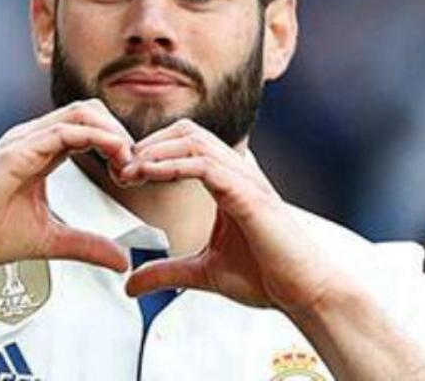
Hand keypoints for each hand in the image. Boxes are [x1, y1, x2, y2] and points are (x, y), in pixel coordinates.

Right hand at [0, 99, 132, 272]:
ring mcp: (24, 141)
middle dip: (120, 131)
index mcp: (41, 151)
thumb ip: (87, 246)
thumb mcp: (52, 240)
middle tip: (135, 165)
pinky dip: (96, 138)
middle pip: (90, 111)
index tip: (131, 174)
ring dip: (113, 132)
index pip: (88, 127)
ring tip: (128, 160)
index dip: (116, 144)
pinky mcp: (16, 152)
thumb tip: (122, 261)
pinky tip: (114, 157)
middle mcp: (33, 138)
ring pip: (81, 113)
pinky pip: (64, 132)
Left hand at [122, 119, 338, 313]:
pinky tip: (148, 175)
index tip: (122, 175)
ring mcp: (245, 179)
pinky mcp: (249, 195)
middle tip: (119, 169)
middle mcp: (238, 173)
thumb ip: (166, 271)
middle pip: (186, 131)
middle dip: (148, 144)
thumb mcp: (202, 272)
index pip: (185, 144)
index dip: (151, 152)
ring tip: (127, 170)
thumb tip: (131, 283)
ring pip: (193, 140)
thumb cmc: (267, 277)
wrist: (305, 293)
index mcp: (228, 182)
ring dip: (154, 151)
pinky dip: (172, 165)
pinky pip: (205, 164)